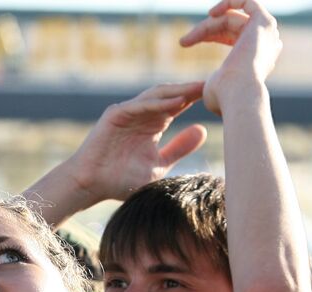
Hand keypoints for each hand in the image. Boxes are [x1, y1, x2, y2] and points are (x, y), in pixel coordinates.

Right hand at [59, 82, 207, 204]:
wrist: (91, 186)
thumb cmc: (121, 180)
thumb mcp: (159, 165)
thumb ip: (179, 148)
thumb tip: (203, 130)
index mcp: (152, 124)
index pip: (178, 105)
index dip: (196, 99)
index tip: (219, 95)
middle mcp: (141, 114)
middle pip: (170, 96)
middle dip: (190, 90)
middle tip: (213, 84)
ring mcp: (127, 112)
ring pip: (156, 96)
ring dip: (177, 92)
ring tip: (197, 89)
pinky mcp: (115, 115)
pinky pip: (139, 105)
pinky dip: (157, 103)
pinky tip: (176, 103)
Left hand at [180, 0, 282, 115]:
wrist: (237, 95)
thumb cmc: (224, 98)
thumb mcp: (217, 88)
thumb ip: (218, 80)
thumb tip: (210, 85)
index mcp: (259, 58)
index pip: (234, 35)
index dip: (210, 35)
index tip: (185, 43)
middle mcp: (267, 44)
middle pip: (232, 24)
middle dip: (205, 31)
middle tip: (183, 43)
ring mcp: (267, 33)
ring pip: (233, 17)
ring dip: (208, 25)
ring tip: (190, 38)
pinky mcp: (263, 22)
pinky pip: (248, 1)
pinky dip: (229, 2)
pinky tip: (211, 14)